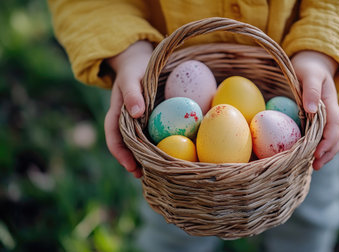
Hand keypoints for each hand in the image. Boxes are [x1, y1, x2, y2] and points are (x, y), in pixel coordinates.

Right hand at [104, 40, 152, 177]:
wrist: (138, 62)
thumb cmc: (134, 70)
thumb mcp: (131, 78)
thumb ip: (132, 94)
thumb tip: (136, 112)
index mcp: (116, 113)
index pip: (113, 137)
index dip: (120, 153)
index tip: (129, 166)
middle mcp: (124, 121)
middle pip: (124, 145)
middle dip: (130, 162)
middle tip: (141, 176)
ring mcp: (135, 122)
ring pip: (136, 143)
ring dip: (142, 158)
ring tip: (152, 173)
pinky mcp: (147, 120)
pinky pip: (148, 136)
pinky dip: (152, 147)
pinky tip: (163, 155)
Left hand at [291, 51, 338, 169]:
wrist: (314, 61)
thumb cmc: (308, 67)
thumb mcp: (309, 74)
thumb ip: (311, 90)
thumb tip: (311, 109)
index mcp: (330, 103)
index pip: (334, 127)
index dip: (327, 142)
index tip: (316, 154)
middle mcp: (332, 112)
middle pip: (337, 136)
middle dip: (329, 152)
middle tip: (315, 165)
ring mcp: (328, 116)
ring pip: (334, 138)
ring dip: (327, 152)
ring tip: (315, 165)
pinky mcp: (321, 118)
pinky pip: (325, 135)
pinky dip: (322, 146)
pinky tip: (311, 155)